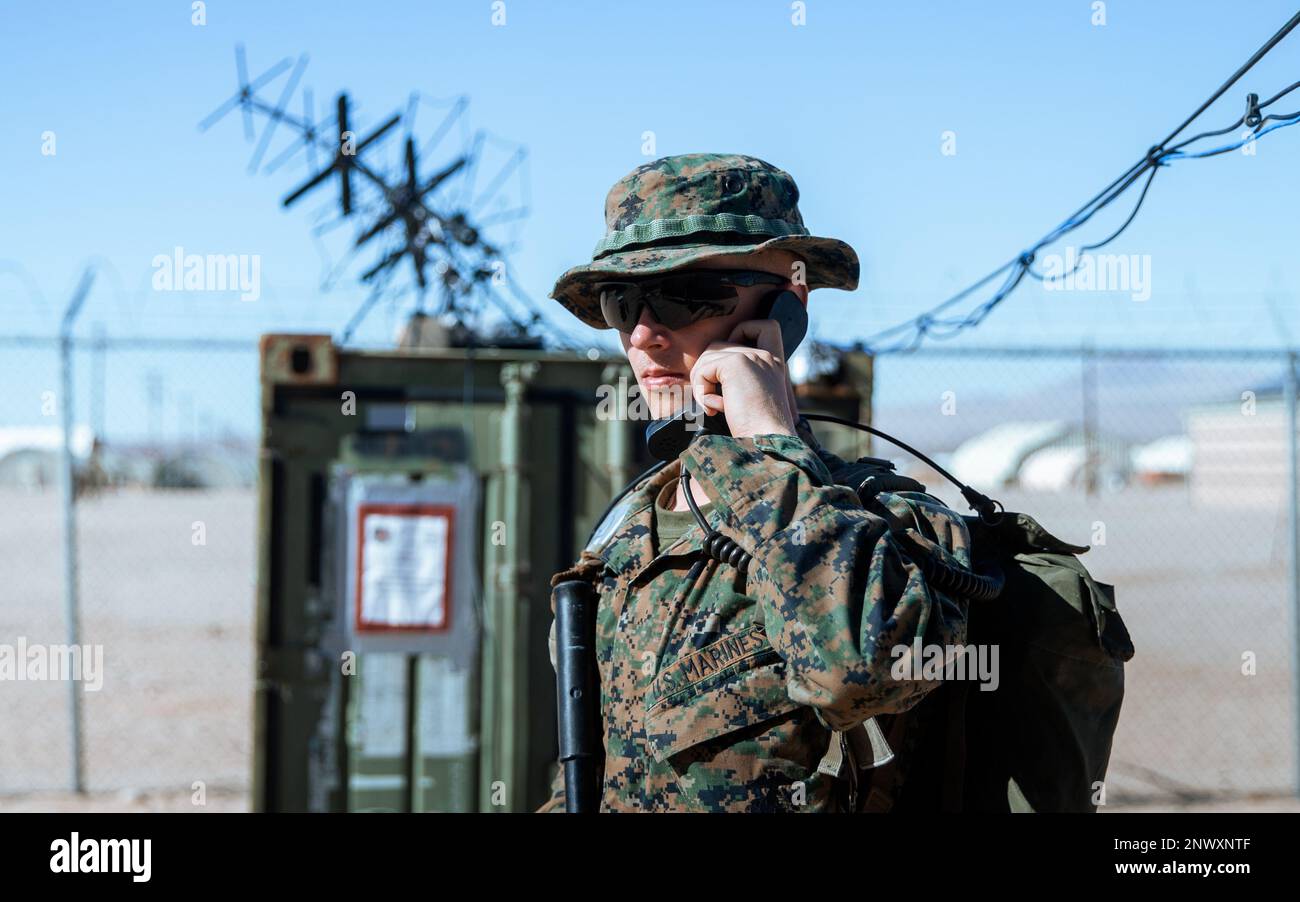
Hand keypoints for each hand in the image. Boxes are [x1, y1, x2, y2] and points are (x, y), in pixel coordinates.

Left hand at [689, 319, 797, 439]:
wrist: (767, 443)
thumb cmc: (757, 431)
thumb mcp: (752, 398)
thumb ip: (737, 379)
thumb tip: (705, 371)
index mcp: (774, 362)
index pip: (765, 326)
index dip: (743, 334)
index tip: (732, 366)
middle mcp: (765, 355)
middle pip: (720, 344)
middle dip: (708, 371)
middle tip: (713, 400)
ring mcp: (752, 356)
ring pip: (708, 355)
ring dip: (702, 382)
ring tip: (714, 406)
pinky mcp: (736, 363)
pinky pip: (703, 369)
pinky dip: (701, 391)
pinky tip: (715, 408)